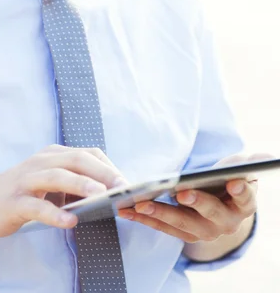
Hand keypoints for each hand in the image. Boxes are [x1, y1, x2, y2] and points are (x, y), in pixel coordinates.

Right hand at [0, 144, 126, 238]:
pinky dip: (55, 214)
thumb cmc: (23, 192)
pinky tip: (70, 222)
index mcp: (52, 155)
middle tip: (122, 187)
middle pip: (76, 160)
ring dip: (81, 184)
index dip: (108, 166)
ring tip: (101, 195)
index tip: (126, 181)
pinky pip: (37, 207)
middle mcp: (40, 162)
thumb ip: (73, 181)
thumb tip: (108, 192)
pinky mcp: (15, 202)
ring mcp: (26, 180)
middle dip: (101, 172)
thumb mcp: (49, 180)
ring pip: (57, 177)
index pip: (86, 153)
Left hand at [118, 153, 268, 243]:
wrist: (220, 204)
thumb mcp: (239, 168)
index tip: (233, 182)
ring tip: (140, 203)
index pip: (245, 198)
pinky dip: (145, 219)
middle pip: (210, 214)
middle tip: (181, 191)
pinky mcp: (185, 235)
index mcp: (244, 204)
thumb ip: (247, 163)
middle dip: (196, 202)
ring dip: (160, 214)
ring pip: (182, 224)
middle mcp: (226, 223)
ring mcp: (205, 232)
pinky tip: (127, 210)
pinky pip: (164, 228)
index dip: (241, 190)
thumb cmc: (228, 179)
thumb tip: (266, 156)